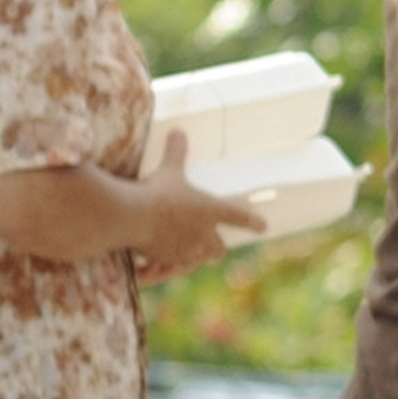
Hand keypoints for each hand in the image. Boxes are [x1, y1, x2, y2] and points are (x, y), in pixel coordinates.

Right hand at [134, 131, 267, 279]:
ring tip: (185, 252)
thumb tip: (178, 130)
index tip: (263, 226)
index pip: (238, 217)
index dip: (252, 221)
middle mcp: (204, 234)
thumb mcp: (168, 171)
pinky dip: (168, 266)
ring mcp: (188, 251)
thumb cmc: (156, 191)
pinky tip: (157, 265)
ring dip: (194, 257)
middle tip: (212, 246)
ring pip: (199, 260)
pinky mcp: (169, 261)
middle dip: (215, 248)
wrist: (134, 217)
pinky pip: (174, 268)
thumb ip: (175, 153)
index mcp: (211, 210)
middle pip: (218, 249)